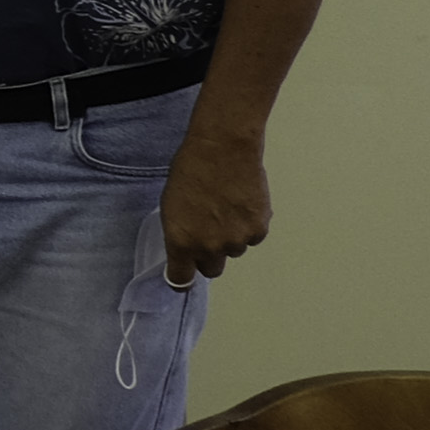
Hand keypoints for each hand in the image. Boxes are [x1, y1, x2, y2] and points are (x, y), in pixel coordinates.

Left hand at [159, 122, 271, 285]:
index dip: (182, 279)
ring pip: (234, 251)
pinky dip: (249, 225)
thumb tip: (189, 246)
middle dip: (209, 256)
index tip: (184, 275)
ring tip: (226, 208)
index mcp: (181, 242)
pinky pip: (253, 237)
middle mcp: (209, 248)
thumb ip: (181, 232)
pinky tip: (242, 203)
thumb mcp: (171, 205)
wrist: (223, 149)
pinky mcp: (259, 230)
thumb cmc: (190, 171)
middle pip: (212, 269)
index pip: (181, 279)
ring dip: (231, 237)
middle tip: (209, 233)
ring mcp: (236, 241)